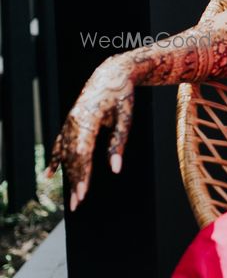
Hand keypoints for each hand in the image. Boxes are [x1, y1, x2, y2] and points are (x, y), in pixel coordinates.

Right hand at [45, 58, 135, 211]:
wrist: (112, 73)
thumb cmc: (122, 95)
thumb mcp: (125, 118)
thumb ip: (118, 143)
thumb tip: (115, 169)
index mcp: (87, 119)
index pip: (83, 153)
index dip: (83, 174)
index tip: (83, 193)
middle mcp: (74, 121)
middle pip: (72, 157)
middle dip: (75, 181)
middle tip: (77, 204)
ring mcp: (69, 121)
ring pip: (66, 153)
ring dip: (68, 176)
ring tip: (72, 197)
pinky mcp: (70, 122)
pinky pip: (60, 143)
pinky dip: (55, 159)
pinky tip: (49, 175)